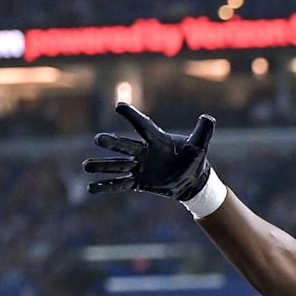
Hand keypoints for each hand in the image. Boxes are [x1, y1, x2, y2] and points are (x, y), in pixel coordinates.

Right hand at [84, 102, 216, 200]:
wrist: (191, 180)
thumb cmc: (194, 160)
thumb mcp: (199, 146)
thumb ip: (203, 132)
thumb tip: (208, 118)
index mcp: (157, 140)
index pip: (143, 126)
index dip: (133, 117)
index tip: (119, 107)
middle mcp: (144, 152)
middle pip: (125, 146)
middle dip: (113, 143)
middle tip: (98, 140)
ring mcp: (139, 167)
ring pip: (118, 165)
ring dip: (102, 166)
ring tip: (86, 166)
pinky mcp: (138, 181)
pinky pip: (119, 184)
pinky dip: (106, 187)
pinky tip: (91, 188)